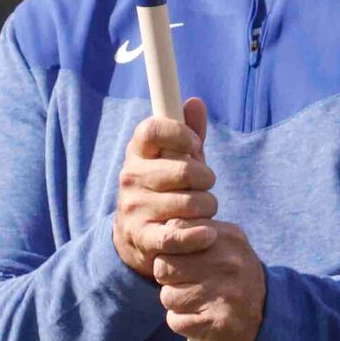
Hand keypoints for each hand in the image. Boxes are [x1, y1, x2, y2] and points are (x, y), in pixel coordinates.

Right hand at [115, 97, 218, 277]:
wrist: (133, 236)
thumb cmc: (162, 188)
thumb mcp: (172, 159)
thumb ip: (187, 132)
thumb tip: (195, 102)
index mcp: (137, 152)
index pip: (152, 129)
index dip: (179, 133)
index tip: (195, 144)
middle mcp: (130, 177)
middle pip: (182, 170)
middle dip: (206, 178)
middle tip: (207, 184)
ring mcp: (134, 208)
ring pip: (189, 203)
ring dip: (207, 208)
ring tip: (205, 210)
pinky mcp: (142, 237)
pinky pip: (176, 236)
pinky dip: (198, 236)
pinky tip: (209, 234)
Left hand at [154, 218, 265, 340]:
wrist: (262, 321)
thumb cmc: (229, 277)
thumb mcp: (221, 245)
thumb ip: (193, 230)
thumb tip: (165, 228)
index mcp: (229, 237)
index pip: (173, 235)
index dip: (169, 252)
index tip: (182, 261)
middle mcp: (231, 263)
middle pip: (164, 267)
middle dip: (169, 279)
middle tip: (189, 284)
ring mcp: (227, 295)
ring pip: (167, 296)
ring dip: (176, 303)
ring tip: (198, 302)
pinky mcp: (218, 324)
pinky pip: (175, 321)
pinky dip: (182, 323)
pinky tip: (201, 319)